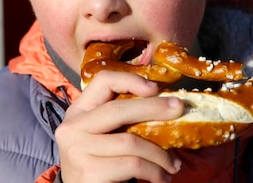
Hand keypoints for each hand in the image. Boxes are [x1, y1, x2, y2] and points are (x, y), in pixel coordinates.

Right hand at [55, 70, 183, 182]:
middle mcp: (73, 127)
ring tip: (173, 165)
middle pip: (118, 109)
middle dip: (154, 107)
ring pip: (131, 142)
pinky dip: (154, 171)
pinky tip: (161, 178)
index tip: (155, 88)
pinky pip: (132, 165)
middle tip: (180, 108)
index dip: (130, 80)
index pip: (102, 81)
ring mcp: (78, 150)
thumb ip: (122, 119)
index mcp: (78, 111)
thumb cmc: (100, 163)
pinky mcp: (89, 172)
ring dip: (160, 154)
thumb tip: (167, 104)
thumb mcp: (103, 135)